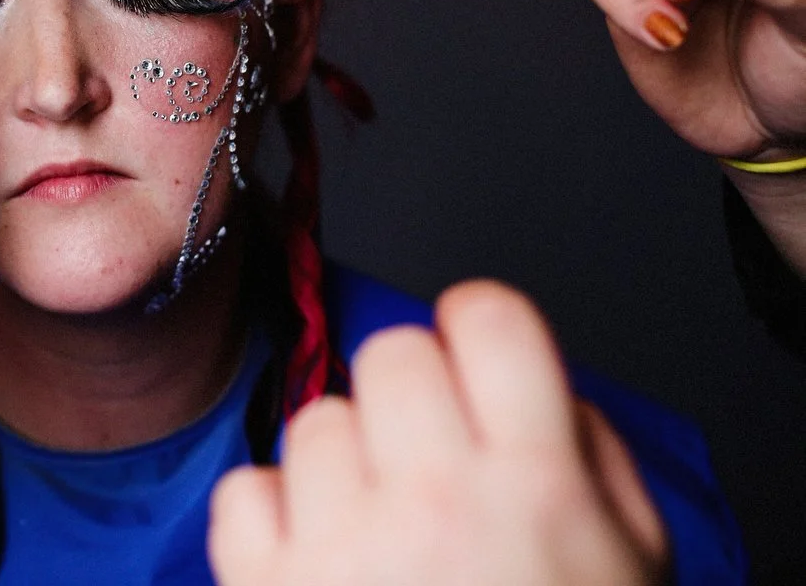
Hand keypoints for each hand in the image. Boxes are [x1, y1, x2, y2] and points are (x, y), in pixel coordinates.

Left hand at [208, 281, 666, 585]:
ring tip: (383, 535)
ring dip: (348, 464)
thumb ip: (591, 460)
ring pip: (318, 420)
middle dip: (415, 394)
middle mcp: (434, 505)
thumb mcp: (632, 568)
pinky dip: (277, 519)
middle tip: (433, 458)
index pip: (489, 318)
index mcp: (538, 490)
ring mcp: (341, 548)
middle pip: (392, 352)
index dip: (482, 330)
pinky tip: (321, 563)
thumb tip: (533, 385)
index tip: (477, 358)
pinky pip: (247, 490)